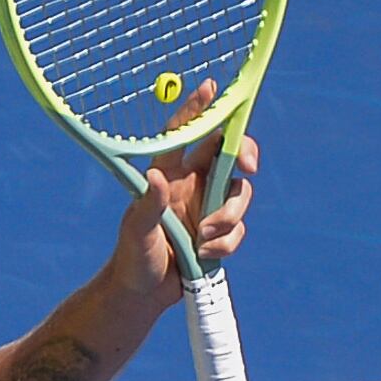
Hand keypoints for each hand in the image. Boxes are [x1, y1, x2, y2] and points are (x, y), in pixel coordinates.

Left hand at [120, 83, 256, 298]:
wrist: (143, 294)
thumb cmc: (131, 258)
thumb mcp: (136, 232)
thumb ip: (148, 205)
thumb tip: (155, 177)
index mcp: (168, 174)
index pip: (183, 134)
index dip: (197, 109)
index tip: (211, 87)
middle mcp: (192, 184)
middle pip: (228, 153)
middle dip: (245, 153)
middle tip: (249, 165)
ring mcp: (208, 206)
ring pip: (239, 193)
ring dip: (229, 216)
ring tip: (202, 240)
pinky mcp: (220, 232)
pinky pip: (238, 228)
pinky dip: (227, 242)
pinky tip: (204, 256)